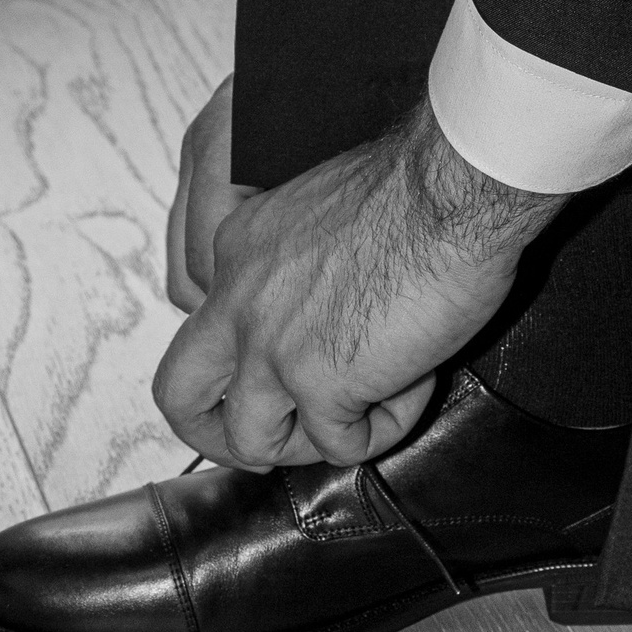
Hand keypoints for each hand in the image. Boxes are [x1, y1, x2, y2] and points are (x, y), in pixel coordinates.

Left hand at [154, 101, 565, 470]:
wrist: (451, 189)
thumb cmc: (416, 185)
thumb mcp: (322, 210)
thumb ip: (303, 264)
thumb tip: (331, 304)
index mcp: (238, 248)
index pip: (207, 323)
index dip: (249, 355)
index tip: (293, 357)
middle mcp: (239, 300)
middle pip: (180, 392)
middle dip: (213, 433)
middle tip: (265, 440)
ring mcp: (272, 348)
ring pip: (251, 441)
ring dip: (307, 444)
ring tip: (360, 414)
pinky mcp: (321, 384)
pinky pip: (341, 446)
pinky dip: (382, 430)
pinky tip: (414, 387)